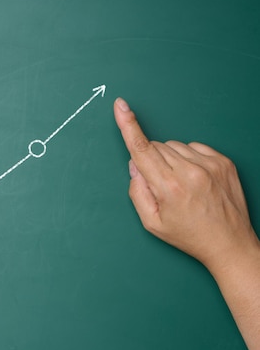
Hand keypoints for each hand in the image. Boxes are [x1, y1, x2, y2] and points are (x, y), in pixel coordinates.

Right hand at [113, 97, 259, 275]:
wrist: (229, 243)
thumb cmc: (188, 235)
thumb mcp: (151, 223)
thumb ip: (136, 191)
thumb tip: (135, 164)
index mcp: (168, 187)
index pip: (141, 149)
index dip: (128, 125)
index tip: (120, 106)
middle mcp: (190, 172)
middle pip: (156, 147)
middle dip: (152, 161)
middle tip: (163, 186)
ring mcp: (209, 164)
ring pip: (174, 146)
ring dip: (171, 159)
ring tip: (181, 184)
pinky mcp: (224, 161)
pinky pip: (194, 147)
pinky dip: (189, 159)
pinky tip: (194, 179)